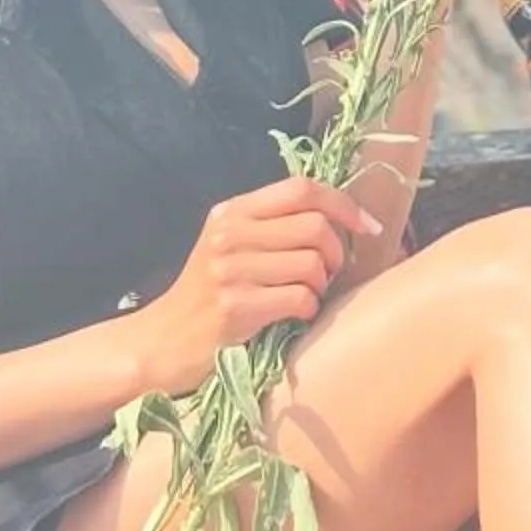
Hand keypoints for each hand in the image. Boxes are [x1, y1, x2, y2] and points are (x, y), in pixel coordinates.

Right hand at [127, 175, 383, 396]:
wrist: (162, 342)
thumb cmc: (207, 295)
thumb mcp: (229, 246)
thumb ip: (271, 226)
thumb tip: (339, 218)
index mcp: (232, 211)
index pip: (302, 188)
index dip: (343, 204)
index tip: (367, 227)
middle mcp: (230, 233)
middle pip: (315, 226)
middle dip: (337, 253)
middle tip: (328, 274)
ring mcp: (230, 269)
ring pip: (313, 264)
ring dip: (320, 285)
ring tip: (303, 295)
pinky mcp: (235, 306)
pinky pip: (301, 298)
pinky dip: (308, 309)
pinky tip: (293, 315)